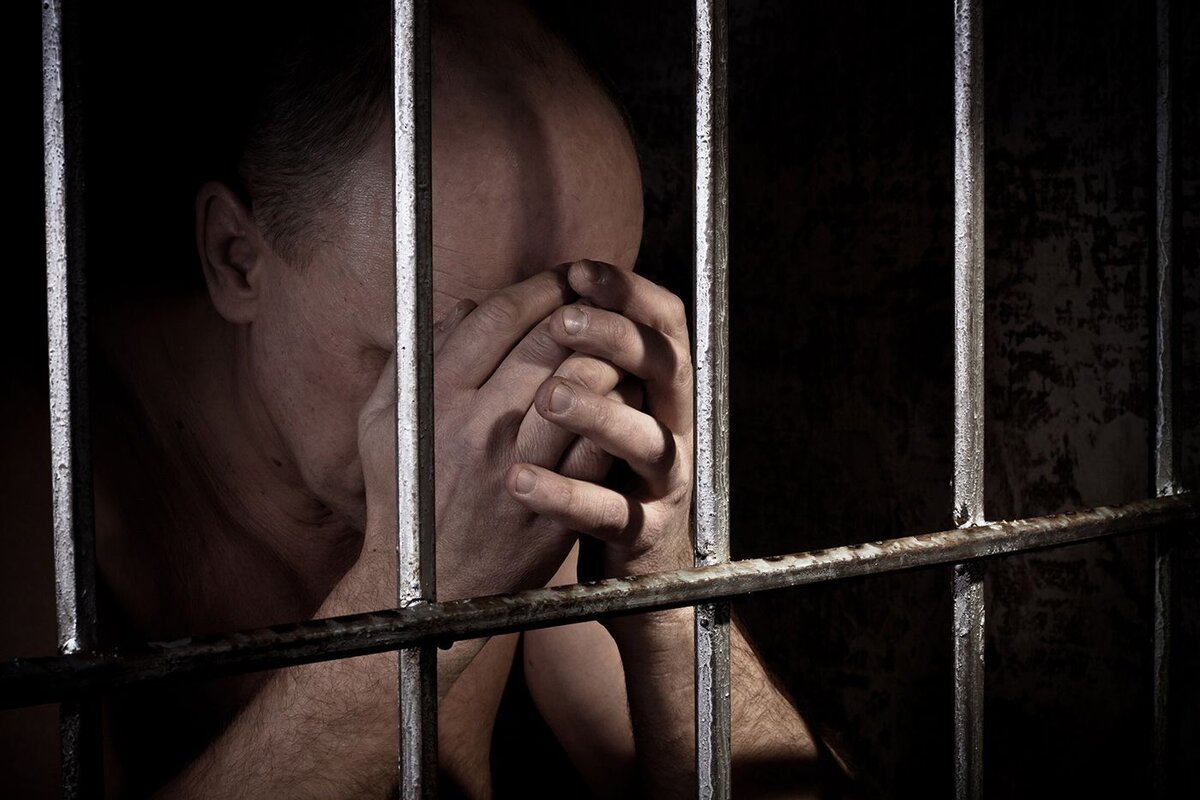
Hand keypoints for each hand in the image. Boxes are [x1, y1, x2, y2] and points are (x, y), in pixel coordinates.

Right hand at [357, 267, 635, 600]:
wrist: (428, 589)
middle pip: (546, 340)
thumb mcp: (384, 426)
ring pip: (582, 383)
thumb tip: (463, 307)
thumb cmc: (405, 501)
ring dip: (607, 354)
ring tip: (616, 345)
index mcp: (435, 399)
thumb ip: (415, 360)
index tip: (562, 278)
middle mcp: (476, 426)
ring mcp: (518, 466)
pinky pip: (599, 439)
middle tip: (599, 299)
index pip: (498, 317)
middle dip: (581, 309)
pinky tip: (623, 398)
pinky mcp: (555, 503)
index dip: (538, 287)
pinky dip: (618, 410)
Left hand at [505, 260, 693, 578]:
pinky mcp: (643, 531)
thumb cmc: (599, 465)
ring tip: (549, 399)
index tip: (579, 271)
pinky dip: (565, 496)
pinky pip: (608, 513)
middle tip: (566, 319)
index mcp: (661, 386)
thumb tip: (508, 299)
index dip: (629, 292)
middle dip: (617, 337)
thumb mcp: (595, 403)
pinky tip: (520, 482)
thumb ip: (570, 357)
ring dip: (600, 413)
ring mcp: (664, 480)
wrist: (630, 558)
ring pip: (647, 439)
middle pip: (665, 366)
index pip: (664, 322)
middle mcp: (675, 424)